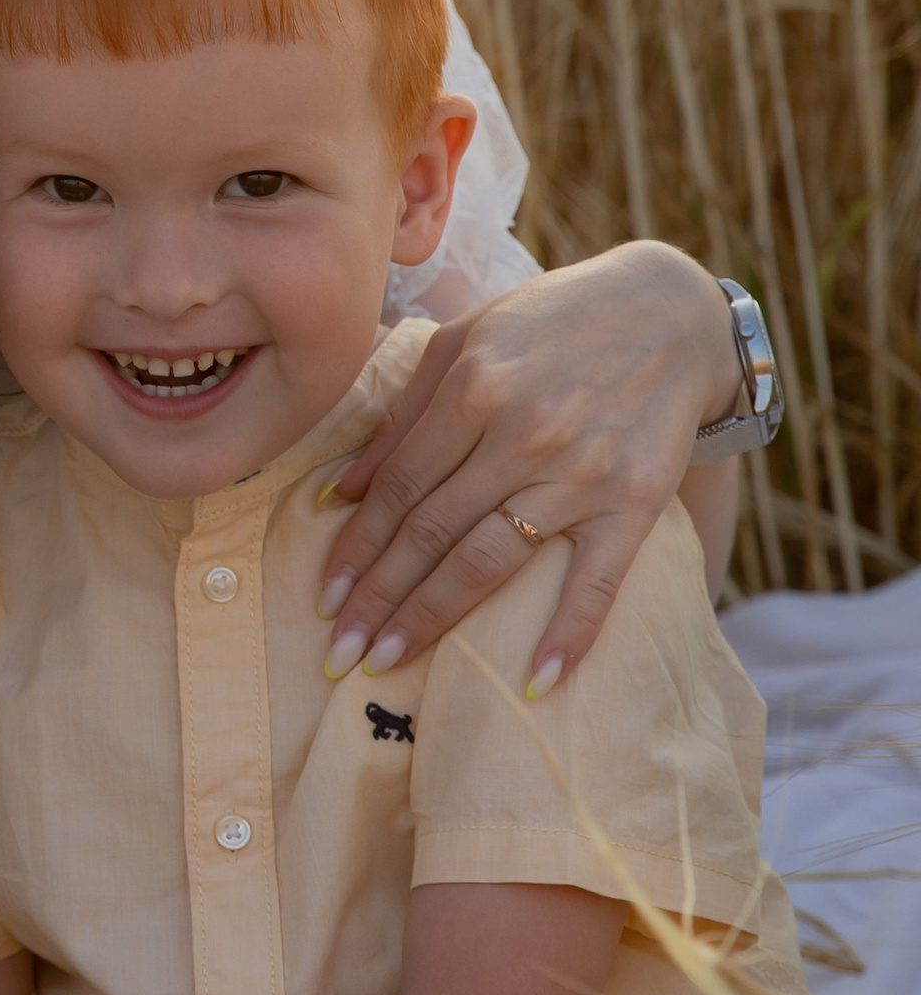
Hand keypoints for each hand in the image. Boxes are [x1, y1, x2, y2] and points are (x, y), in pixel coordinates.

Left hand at [319, 244, 739, 695]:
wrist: (669, 311)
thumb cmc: (552, 323)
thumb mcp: (466, 340)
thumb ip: (406, 413)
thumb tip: (345, 488)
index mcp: (474, 386)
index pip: (401, 486)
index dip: (358, 545)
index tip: (325, 595)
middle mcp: (524, 431)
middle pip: (434, 530)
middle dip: (380, 595)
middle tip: (339, 651)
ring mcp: (581, 471)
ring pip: (492, 558)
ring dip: (435, 616)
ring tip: (389, 659)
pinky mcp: (635, 501)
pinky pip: (598, 579)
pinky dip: (571, 632)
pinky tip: (538, 682)